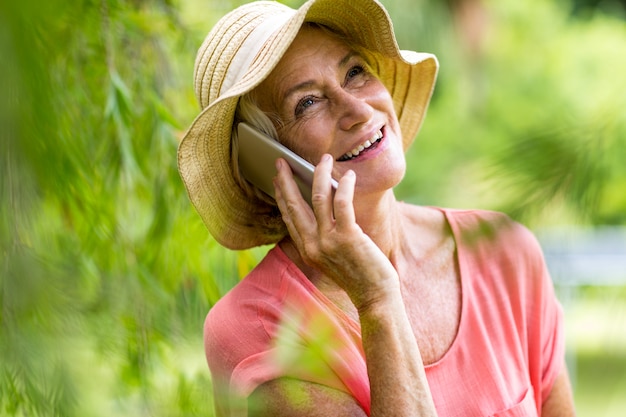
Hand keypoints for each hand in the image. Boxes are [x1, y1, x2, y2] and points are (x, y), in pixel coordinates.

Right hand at [273, 154, 398, 309]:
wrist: (374, 297)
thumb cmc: (359, 275)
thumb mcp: (333, 257)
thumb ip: (324, 236)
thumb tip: (327, 203)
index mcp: (306, 250)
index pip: (288, 217)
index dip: (282, 195)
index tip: (278, 179)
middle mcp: (312, 245)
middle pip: (294, 205)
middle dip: (287, 180)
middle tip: (282, 161)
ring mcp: (328, 241)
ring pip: (318, 198)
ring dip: (320, 174)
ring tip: (324, 160)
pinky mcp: (347, 237)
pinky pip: (342, 203)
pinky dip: (344, 186)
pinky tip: (349, 176)